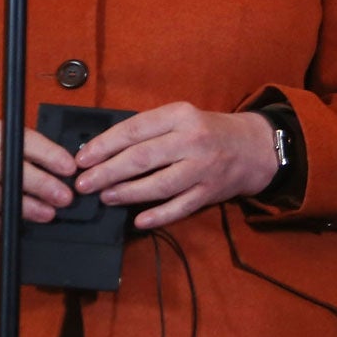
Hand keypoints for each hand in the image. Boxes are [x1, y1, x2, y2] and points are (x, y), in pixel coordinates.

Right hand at [0, 115, 75, 234]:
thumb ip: (6, 145)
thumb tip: (54, 161)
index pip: (17, 139)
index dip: (47, 154)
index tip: (69, 167)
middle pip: (8, 169)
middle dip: (42, 184)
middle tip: (65, 196)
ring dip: (25, 207)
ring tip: (48, 213)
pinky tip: (15, 225)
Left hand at [73, 102, 279, 230]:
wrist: (254, 147)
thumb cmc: (207, 131)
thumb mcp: (180, 117)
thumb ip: (148, 130)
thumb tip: (102, 150)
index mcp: (180, 115)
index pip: (134, 130)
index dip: (104, 146)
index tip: (81, 159)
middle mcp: (192, 140)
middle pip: (141, 158)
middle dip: (107, 172)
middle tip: (83, 184)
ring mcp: (203, 168)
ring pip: (158, 185)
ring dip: (127, 193)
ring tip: (105, 197)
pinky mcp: (210, 192)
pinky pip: (180, 207)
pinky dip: (158, 216)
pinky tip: (138, 220)